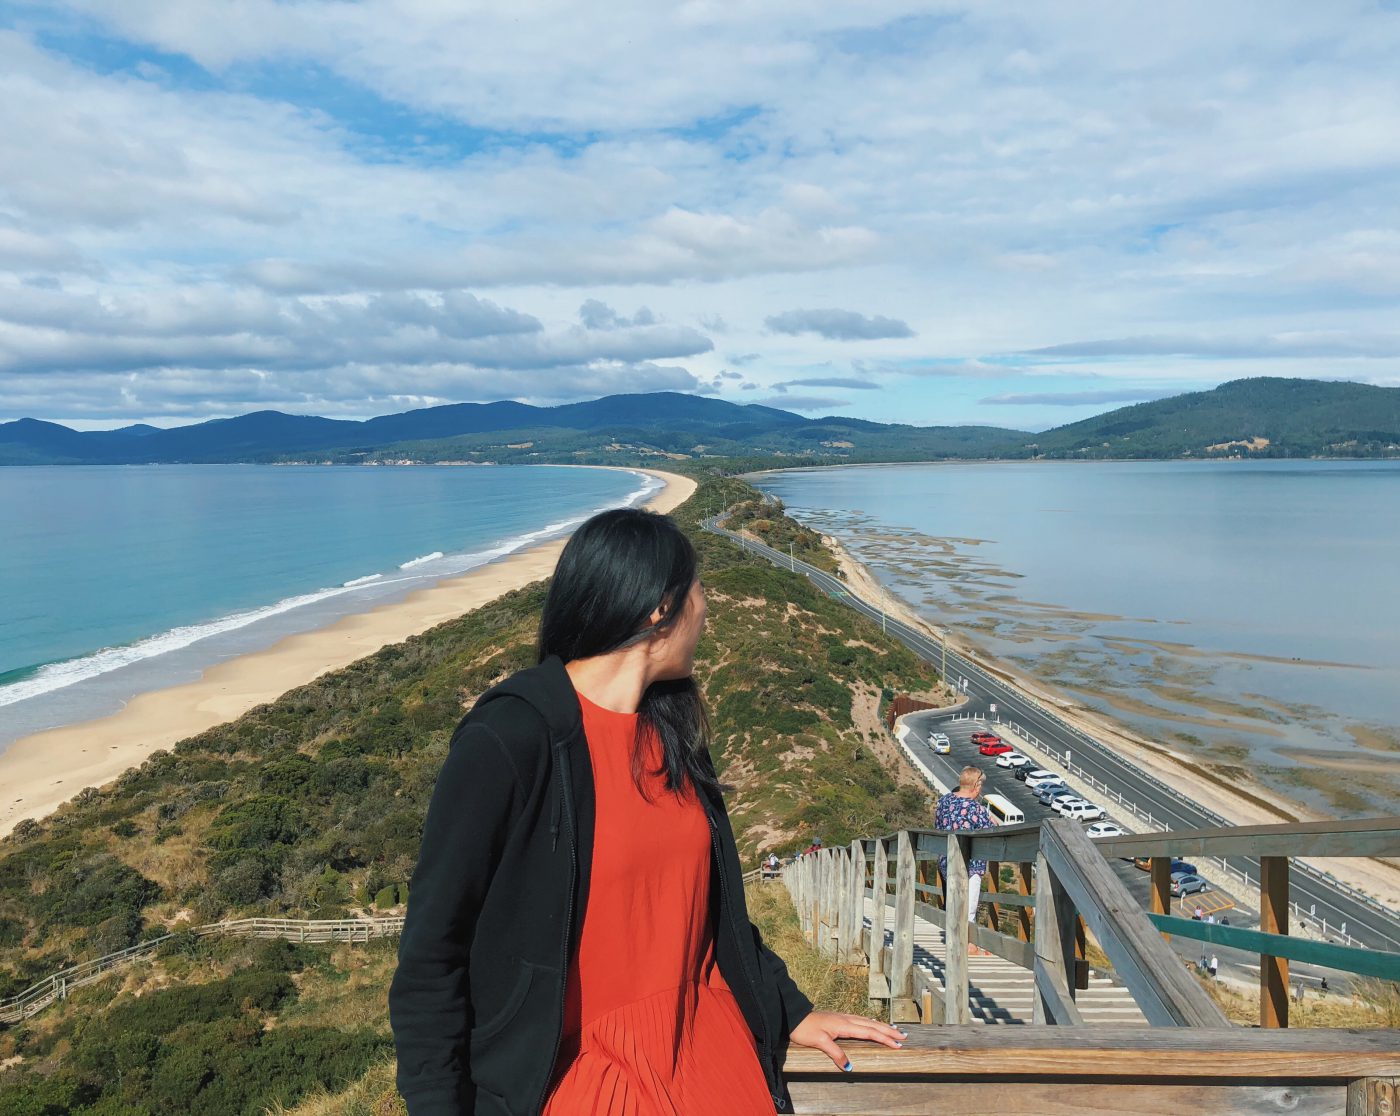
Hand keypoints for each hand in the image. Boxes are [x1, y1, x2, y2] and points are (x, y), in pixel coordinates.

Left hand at [788, 1010, 905, 1071]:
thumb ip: (835, 1053)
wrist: (793, 1016)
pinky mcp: (839, 1019)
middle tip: (904, 1036)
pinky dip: (871, 1023)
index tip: (898, 1043)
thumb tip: (849, 1067)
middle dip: (889, 1030)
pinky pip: (861, 1021)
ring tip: (894, 1029)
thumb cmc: (805, 1029)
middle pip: (872, 1025)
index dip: (884, 1038)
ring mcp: (843, 1018)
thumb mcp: (819, 1042)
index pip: (870, 1032)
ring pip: (868, 1021)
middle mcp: (847, 1019)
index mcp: (845, 1025)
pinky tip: (872, 1024)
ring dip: (882, 1026)